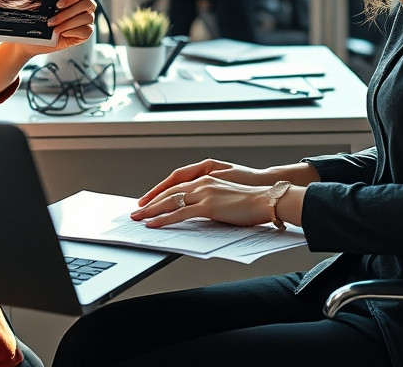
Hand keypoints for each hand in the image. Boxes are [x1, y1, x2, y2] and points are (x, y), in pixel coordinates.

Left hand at [6, 0, 96, 56]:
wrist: (34, 38)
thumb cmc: (37, 18)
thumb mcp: (40, 4)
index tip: (59, 2)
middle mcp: (84, 5)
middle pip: (88, 3)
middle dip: (69, 10)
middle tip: (54, 16)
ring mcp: (86, 19)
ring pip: (88, 17)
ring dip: (68, 22)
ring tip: (53, 26)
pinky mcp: (85, 33)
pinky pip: (86, 30)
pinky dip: (72, 31)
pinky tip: (61, 33)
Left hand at [130, 175, 273, 228]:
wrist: (266, 200)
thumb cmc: (251, 203)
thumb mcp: (226, 198)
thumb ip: (210, 202)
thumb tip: (200, 213)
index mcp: (206, 179)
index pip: (176, 187)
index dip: (160, 195)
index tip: (148, 203)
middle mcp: (202, 183)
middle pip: (169, 192)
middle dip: (150, 203)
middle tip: (136, 212)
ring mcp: (203, 193)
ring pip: (170, 201)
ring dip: (151, 211)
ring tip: (138, 219)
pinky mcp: (207, 206)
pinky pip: (179, 213)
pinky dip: (163, 219)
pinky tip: (153, 224)